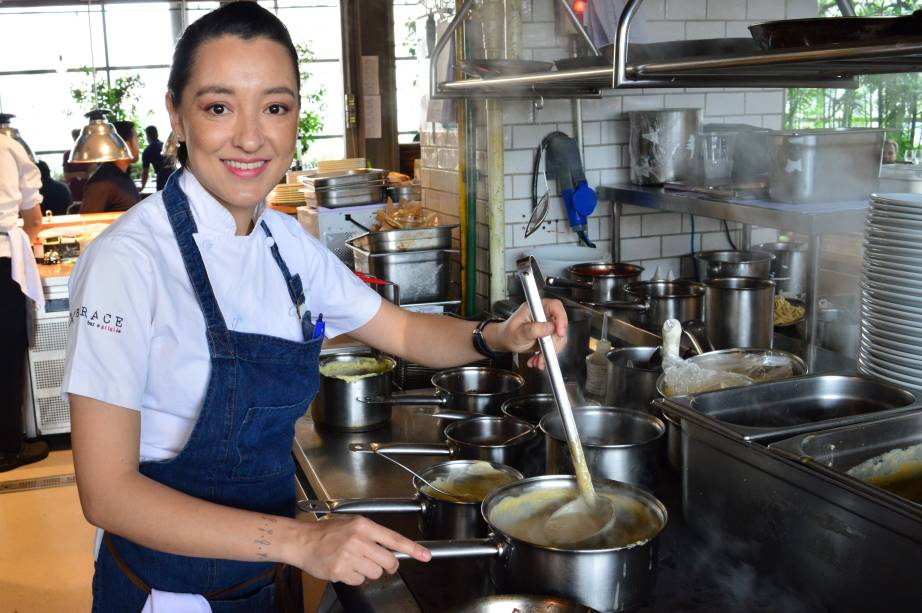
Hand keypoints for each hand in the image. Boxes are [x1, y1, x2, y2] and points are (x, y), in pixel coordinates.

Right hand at [294, 515, 430, 584]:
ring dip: (369, 572)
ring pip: (375, 573)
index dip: (412, 549)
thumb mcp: (352, 524)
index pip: (394, 538)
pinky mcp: (340, 571)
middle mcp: (358, 540)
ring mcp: (349, 556)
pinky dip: (355, 577)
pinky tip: (345, 568)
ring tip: (354, 562)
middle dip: (388, 566)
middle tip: (380, 563)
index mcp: (363, 525)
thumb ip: (373, 535)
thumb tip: (393, 549)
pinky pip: (360, 581)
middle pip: (388, 561)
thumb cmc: (327, 533)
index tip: (425, 556)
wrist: (302, 541)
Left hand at [490, 299, 567, 368]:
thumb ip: (533, 329)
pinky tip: (538, 358)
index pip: (555, 306)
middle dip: (553, 343)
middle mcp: (543, 315)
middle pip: (559, 325)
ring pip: (559, 338)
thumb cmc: (508, 334)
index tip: (559, 332)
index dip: (561, 318)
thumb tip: (550, 327)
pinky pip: (555, 345)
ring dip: (550, 352)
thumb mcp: (518, 333)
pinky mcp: (548, 335)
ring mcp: (547, 325)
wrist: (505, 341)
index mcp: (535, 308)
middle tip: (544, 352)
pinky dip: (548, 354)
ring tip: (538, 359)